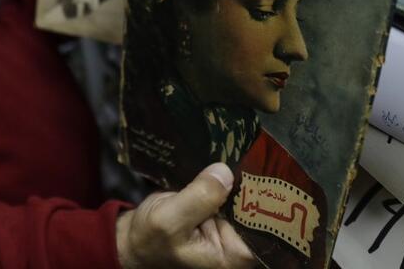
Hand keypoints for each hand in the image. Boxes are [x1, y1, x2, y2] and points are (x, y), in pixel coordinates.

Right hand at [116, 163, 256, 268]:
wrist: (133, 238)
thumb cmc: (150, 238)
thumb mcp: (171, 220)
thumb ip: (199, 198)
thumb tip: (225, 172)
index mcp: (233, 254)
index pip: (266, 225)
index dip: (269, 198)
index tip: (270, 170)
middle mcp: (237, 241)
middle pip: (259, 207)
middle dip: (256, 182)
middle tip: (258, 152)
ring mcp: (229, 225)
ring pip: (246, 195)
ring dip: (243, 175)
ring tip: (246, 149)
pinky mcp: (218, 209)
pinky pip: (230, 190)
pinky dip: (228, 175)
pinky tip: (231, 156)